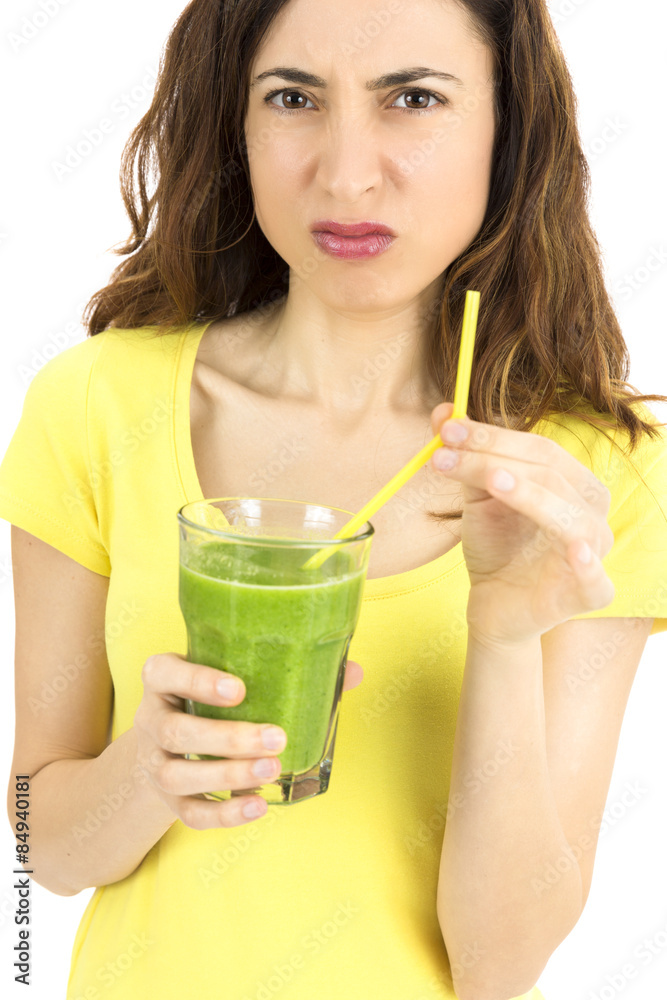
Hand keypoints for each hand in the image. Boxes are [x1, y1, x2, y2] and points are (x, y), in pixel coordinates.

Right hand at [133, 653, 362, 827]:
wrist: (168, 743)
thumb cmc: (211, 699)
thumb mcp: (231, 674)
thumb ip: (284, 669)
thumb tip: (352, 670)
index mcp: (162, 679)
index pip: (163, 673)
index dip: (197, 681)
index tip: (240, 690)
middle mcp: (151, 719)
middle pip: (177, 731)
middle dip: (228, 737)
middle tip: (276, 738)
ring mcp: (155, 762)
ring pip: (179, 774)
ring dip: (228, 775)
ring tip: (272, 770)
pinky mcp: (168, 800)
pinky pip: (190, 814)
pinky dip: (224, 815)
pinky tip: (259, 806)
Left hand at [429, 402, 615, 646]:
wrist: (493, 602)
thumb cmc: (496, 545)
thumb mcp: (477, 496)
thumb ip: (466, 455)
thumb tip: (441, 410)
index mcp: (572, 481)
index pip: (538, 449)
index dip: (493, 436)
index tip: (445, 430)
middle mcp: (591, 510)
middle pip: (550, 475)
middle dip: (495, 459)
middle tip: (446, 452)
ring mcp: (595, 551)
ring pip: (569, 517)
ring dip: (530, 496)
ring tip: (492, 482)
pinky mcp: (592, 592)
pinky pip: (594, 577)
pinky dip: (586, 563)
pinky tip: (571, 551)